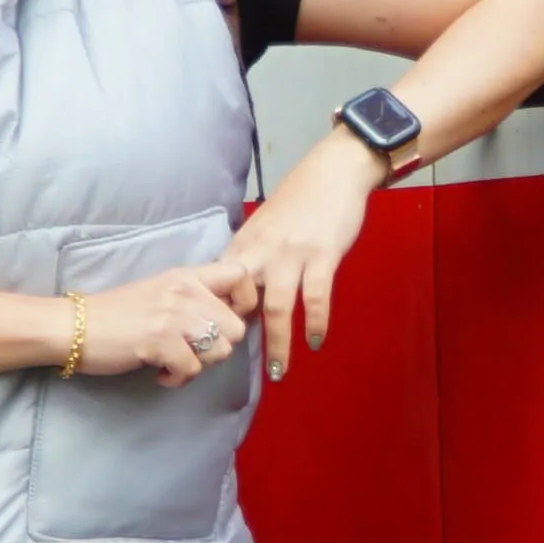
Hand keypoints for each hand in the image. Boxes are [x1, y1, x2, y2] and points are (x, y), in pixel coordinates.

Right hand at [72, 266, 246, 386]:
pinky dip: (178, 379)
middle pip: (237, 327)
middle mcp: (184, 291)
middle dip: (219, 347)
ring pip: (221, 351)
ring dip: (200, 365)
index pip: (241, 275)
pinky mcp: (160, 341)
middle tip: (192, 351)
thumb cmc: (116, 314)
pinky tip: (160, 372)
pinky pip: (193, 370)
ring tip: (175, 362)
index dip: (244, 303)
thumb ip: (193, 298)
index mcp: (186, 276)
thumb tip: (228, 318)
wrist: (74, 325)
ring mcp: (173, 316)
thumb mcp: (160, 292)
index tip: (223, 321)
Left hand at [205, 137, 382, 381]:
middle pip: (239, 300)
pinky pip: (316, 298)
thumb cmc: (299, 201)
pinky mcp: (322, 255)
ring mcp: (291, 254)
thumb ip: (251, 261)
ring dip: (278, 343)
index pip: (218, 287)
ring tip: (279, 371)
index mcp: (244, 245)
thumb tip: (240, 299)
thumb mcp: (264, 228)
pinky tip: (316, 341)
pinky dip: (316, 323)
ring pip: (277, 307)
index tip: (210, 342)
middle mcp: (261, 251)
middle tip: (234, 365)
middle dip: (234, 336)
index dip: (211, 316)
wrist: (333, 171)